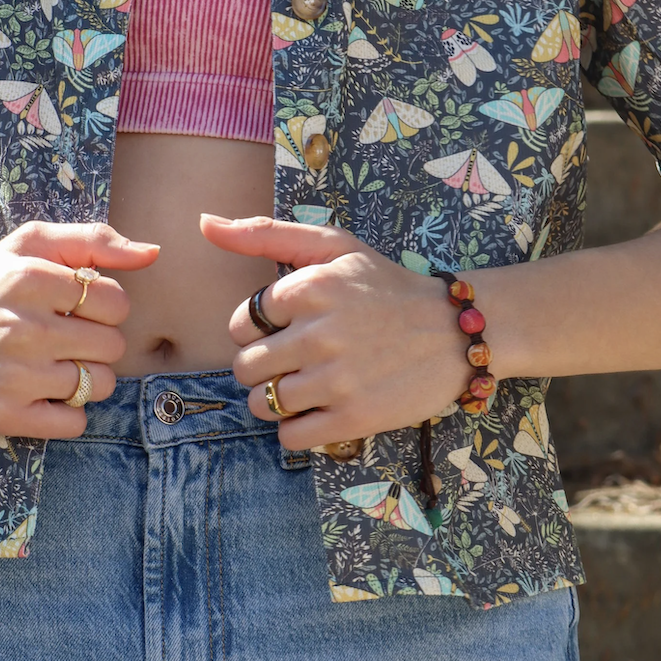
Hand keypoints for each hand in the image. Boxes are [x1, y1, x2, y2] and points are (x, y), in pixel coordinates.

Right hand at [0, 222, 158, 437]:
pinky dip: (67, 413)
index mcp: (31, 279)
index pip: (116, 301)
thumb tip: (152, 253)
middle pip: (113, 346)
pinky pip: (74, 423)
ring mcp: (14, 375)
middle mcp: (23, 328)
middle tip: (64, 337)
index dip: (104, 307)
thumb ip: (93, 241)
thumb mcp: (29, 245)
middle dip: (97, 342)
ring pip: (99, 385)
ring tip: (53, 364)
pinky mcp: (4, 414)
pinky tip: (43, 393)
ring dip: (85, 378)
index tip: (77, 309)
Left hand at [201, 214, 467, 448]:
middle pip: (245, 368)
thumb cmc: (386, 287)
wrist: (456, 331)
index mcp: (308, 288)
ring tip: (307, 385)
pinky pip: (289, 436)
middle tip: (295, 360)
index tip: (292, 327)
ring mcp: (335, 380)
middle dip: (263, 367)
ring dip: (276, 400)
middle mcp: (318, 334)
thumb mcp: (333, 246)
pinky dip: (296, 428)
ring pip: (261, 404)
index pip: (241, 324)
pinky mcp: (353, 418)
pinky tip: (319, 409)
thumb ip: (265, 234)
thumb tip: (204, 223)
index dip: (262, 329)